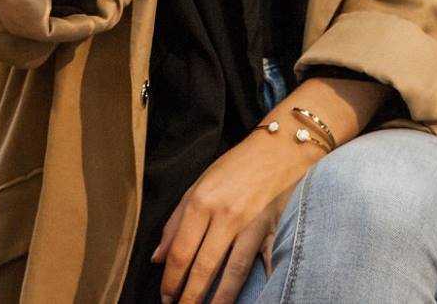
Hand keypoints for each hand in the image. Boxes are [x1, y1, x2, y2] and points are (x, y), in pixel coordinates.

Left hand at [154, 127, 319, 303]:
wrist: (279, 148)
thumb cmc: (235, 166)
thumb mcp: (198, 185)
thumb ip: (176, 222)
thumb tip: (157, 258)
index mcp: (201, 202)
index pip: (181, 251)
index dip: (171, 280)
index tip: (166, 298)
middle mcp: (224, 215)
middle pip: (203, 266)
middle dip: (189, 296)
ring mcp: (250, 224)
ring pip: (231, 272)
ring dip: (216, 299)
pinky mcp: (271, 230)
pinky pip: (258, 263)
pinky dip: (250, 284)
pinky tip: (239, 300)